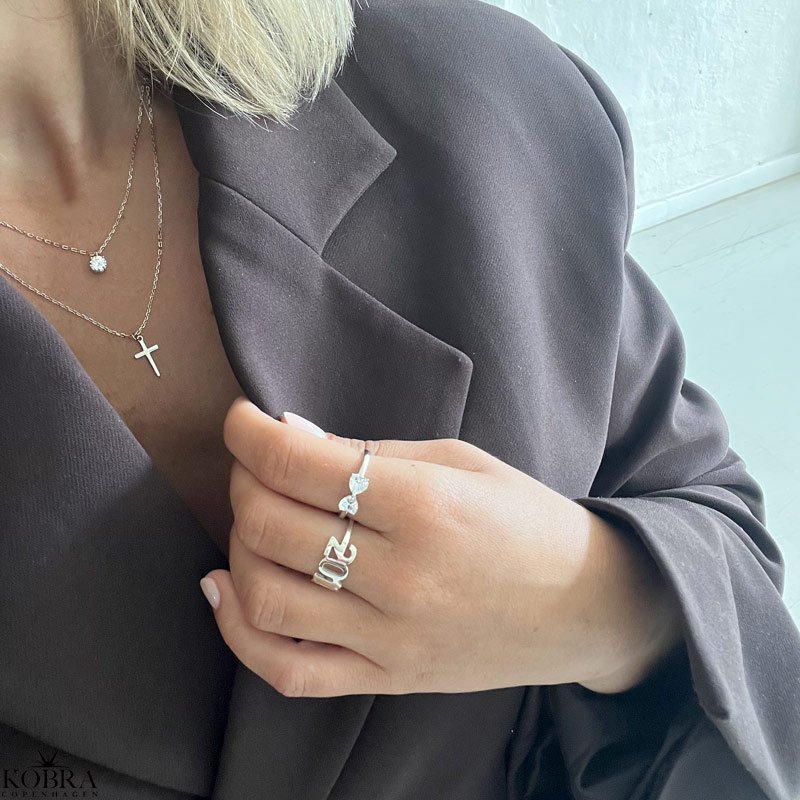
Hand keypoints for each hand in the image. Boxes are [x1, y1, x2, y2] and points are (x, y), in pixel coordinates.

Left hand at [199, 396, 680, 697]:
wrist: (583, 606)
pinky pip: (287, 670)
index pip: (301, 464)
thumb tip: (290, 435)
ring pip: (265, 595)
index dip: (250, 432)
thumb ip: (370, 453)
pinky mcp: (386, 679)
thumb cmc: (527, 520)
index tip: (240, 418)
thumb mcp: (462, 462)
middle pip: (271, 525)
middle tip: (255, 463)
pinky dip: (238, 630)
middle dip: (243, 479)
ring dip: (237, 545)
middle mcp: (402, 577)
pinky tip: (225, 590)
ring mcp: (390, 638)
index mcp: (426, 507)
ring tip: (252, 519)